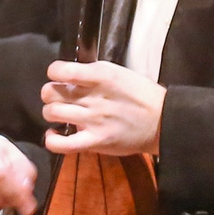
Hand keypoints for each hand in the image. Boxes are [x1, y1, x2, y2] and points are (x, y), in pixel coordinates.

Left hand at [42, 60, 166, 155]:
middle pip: (50, 92)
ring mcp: (93, 120)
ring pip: (51, 113)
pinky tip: (55, 135)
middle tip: (59, 98)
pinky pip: (61, 144)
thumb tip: (70, 77)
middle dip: (50, 93)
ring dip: (51, 113)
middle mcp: (93, 96)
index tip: (60, 77)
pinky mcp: (95, 142)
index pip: (60, 70)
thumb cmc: (142, 95)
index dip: (54, 72)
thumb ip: (93, 74)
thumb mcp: (119, 73)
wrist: (163, 121)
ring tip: (60, 115)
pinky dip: (51, 140)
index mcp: (100, 75)